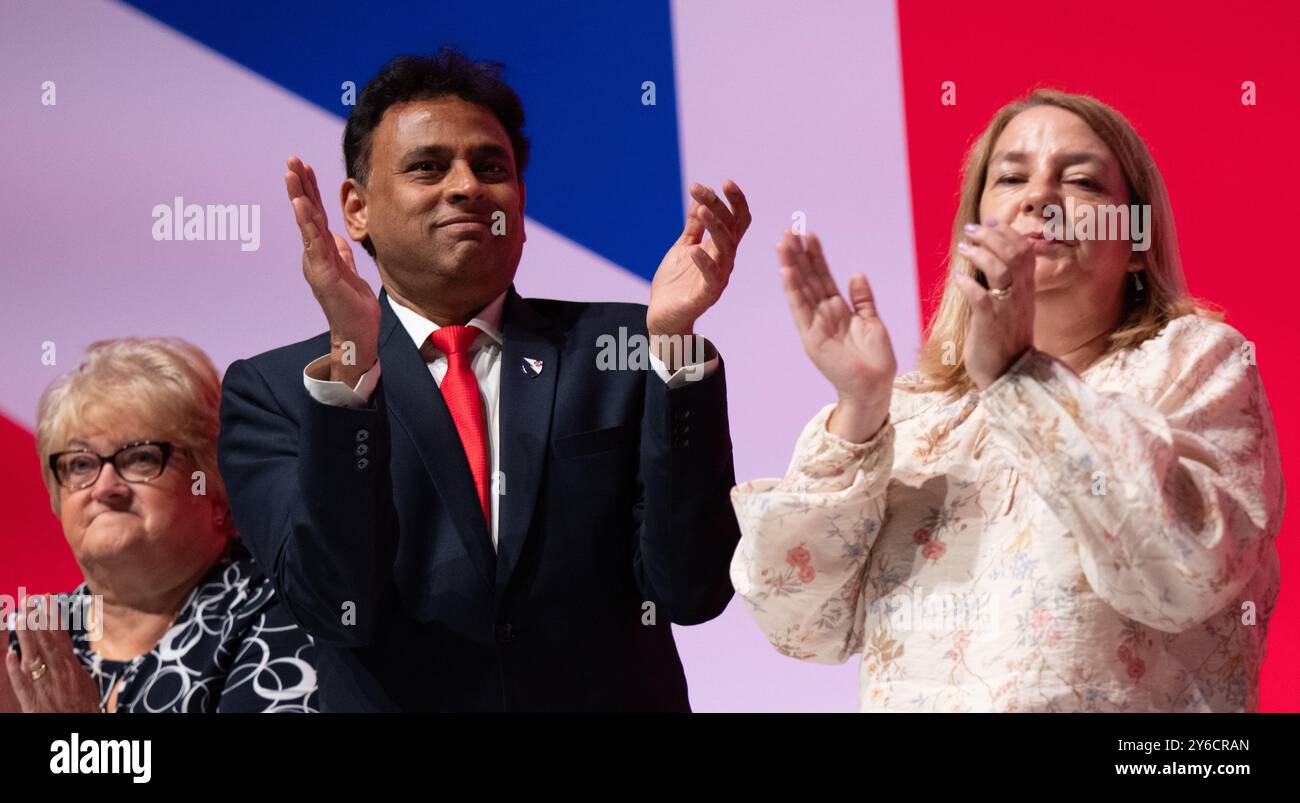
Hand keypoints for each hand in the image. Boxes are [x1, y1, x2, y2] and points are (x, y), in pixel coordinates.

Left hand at [3, 596, 100, 712]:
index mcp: (72, 667)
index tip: (48, 599)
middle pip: (46, 640)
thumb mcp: (85, 684)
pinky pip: (21, 682)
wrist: (77, 730)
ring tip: (18, 616)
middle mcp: (58, 672)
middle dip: (38, 618)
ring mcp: (43, 685)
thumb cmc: (83, 710)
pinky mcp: (31, 699)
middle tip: (29, 599)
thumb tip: (68, 653)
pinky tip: (10, 655)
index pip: (61, 635)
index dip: (53, 616)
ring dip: (25, 636)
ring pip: (32, 655)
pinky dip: (16, 669)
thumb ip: (73, 667)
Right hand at [286, 157, 380, 386]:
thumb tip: (334, 236)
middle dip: (299, 185)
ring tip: (291, 173)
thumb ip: (340, 254)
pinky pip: (313, 242)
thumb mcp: (349, 272)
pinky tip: (300, 202)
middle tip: (291, 160)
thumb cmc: (354, 307)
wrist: (357, 334)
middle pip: (306, 214)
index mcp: (322, 253)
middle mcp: (314, 255)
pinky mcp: (322, 272)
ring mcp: (316, 263)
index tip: (305, 167)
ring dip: (299, 196)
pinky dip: (306, 221)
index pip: (314, 215)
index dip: (310, 191)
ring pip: (306, 223)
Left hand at [647, 181, 750, 351]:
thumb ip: (693, 227)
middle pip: (730, 228)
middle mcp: (725, 261)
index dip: (735, 201)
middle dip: (717, 206)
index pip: (737, 220)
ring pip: (726, 249)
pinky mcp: (706, 296)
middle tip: (698, 190)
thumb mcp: (683, 247)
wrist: (663, 315)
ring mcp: (718, 278)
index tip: (725, 182)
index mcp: (720, 248)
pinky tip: (693, 250)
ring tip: (701, 210)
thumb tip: (698, 200)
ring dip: (715, 227)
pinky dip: (704, 263)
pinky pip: (711, 278)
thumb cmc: (675, 282)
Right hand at [778, 231, 895, 442]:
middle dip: (798, 254)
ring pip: (800, 289)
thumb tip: (856, 274)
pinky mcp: (811, 337)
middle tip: (788, 230)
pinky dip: (793, 290)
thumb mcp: (872, 321)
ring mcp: (815, 324)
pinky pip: (800, 309)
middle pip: (808, 278)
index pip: (823, 276)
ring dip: (791, 265)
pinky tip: (787, 271)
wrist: (875, 385)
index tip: (809, 234)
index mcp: (837, 308)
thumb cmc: (875, 358)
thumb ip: (862, 298)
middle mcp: (823, 313)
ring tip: (782, 243)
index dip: (815, 255)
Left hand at [950, 221, 1034, 388]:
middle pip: (1014, 253)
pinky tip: (956, 277)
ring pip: (1000, 269)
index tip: (990, 221)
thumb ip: (1005, 284)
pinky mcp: (990, 323)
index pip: (1025, 250)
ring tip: (964, 247)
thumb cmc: (1005, 339)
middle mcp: (1021, 295)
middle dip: (992, 235)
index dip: (1008, 232)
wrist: (1009, 373)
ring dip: (980, 253)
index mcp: (1028, 289)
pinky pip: (980, 297)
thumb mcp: (1012, 307)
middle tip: (972, 229)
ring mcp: (1006, 308)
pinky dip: (967, 283)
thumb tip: (988, 260)